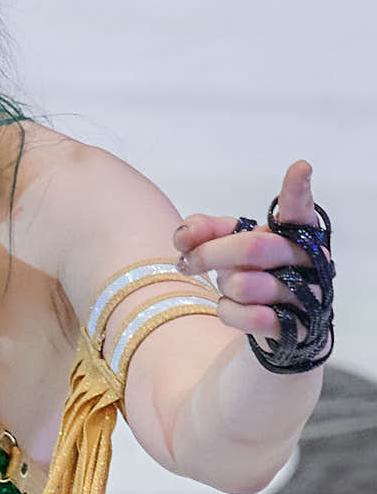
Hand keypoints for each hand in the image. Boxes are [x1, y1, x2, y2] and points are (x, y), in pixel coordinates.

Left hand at [172, 160, 320, 339]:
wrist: (271, 321)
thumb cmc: (249, 270)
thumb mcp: (225, 244)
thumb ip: (203, 230)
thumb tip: (185, 235)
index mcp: (295, 232)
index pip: (299, 209)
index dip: (297, 191)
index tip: (299, 167)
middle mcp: (309, 260)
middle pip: (252, 247)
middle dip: (208, 254)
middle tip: (187, 261)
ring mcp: (307, 294)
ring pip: (245, 284)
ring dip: (223, 286)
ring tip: (228, 287)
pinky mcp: (297, 326)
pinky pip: (251, 316)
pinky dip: (228, 312)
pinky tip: (232, 307)